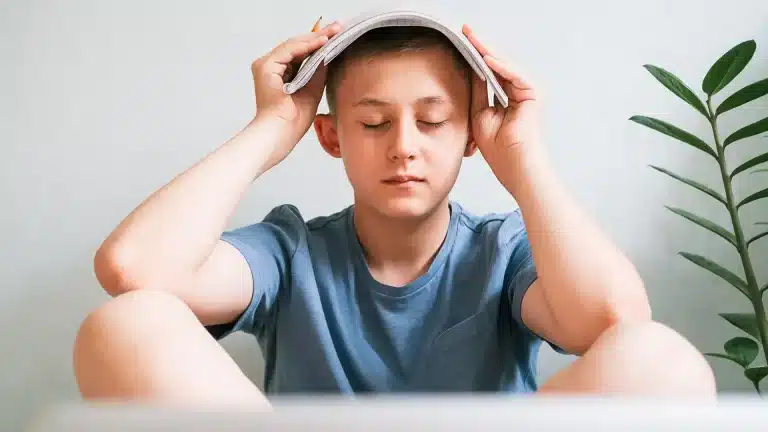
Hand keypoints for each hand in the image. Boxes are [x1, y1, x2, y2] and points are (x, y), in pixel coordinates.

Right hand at [249, 21, 340, 159]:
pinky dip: (307, 45)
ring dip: (315, 37)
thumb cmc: (292, 121)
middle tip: (338, 27)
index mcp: (278, 73)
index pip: (300, 53)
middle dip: (319, 36)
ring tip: (334, 31)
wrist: (281, 133)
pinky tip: (322, 41)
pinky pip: (289, 50)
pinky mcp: (265, 67)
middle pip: (297, 45)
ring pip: (293, 45)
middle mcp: (269, 67)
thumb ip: (317, 71)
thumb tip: (328, 54)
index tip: (336, 36)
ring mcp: (265, 65)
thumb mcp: (312, 90)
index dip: (318, 43)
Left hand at [462, 25, 542, 172]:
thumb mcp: (479, 113)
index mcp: (504, 97)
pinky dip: (501, 67)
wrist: (513, 165)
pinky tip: (486, 58)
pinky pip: (515, 75)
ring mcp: (526, 92)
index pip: (487, 71)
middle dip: (480, 47)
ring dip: (487, 52)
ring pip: (504, 66)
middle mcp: (517, 91)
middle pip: (496, 64)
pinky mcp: (533, 94)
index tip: (460, 41)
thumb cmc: (498, 148)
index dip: (474, 57)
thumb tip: (469, 69)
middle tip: (465, 30)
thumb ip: (477, 91)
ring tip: (472, 38)